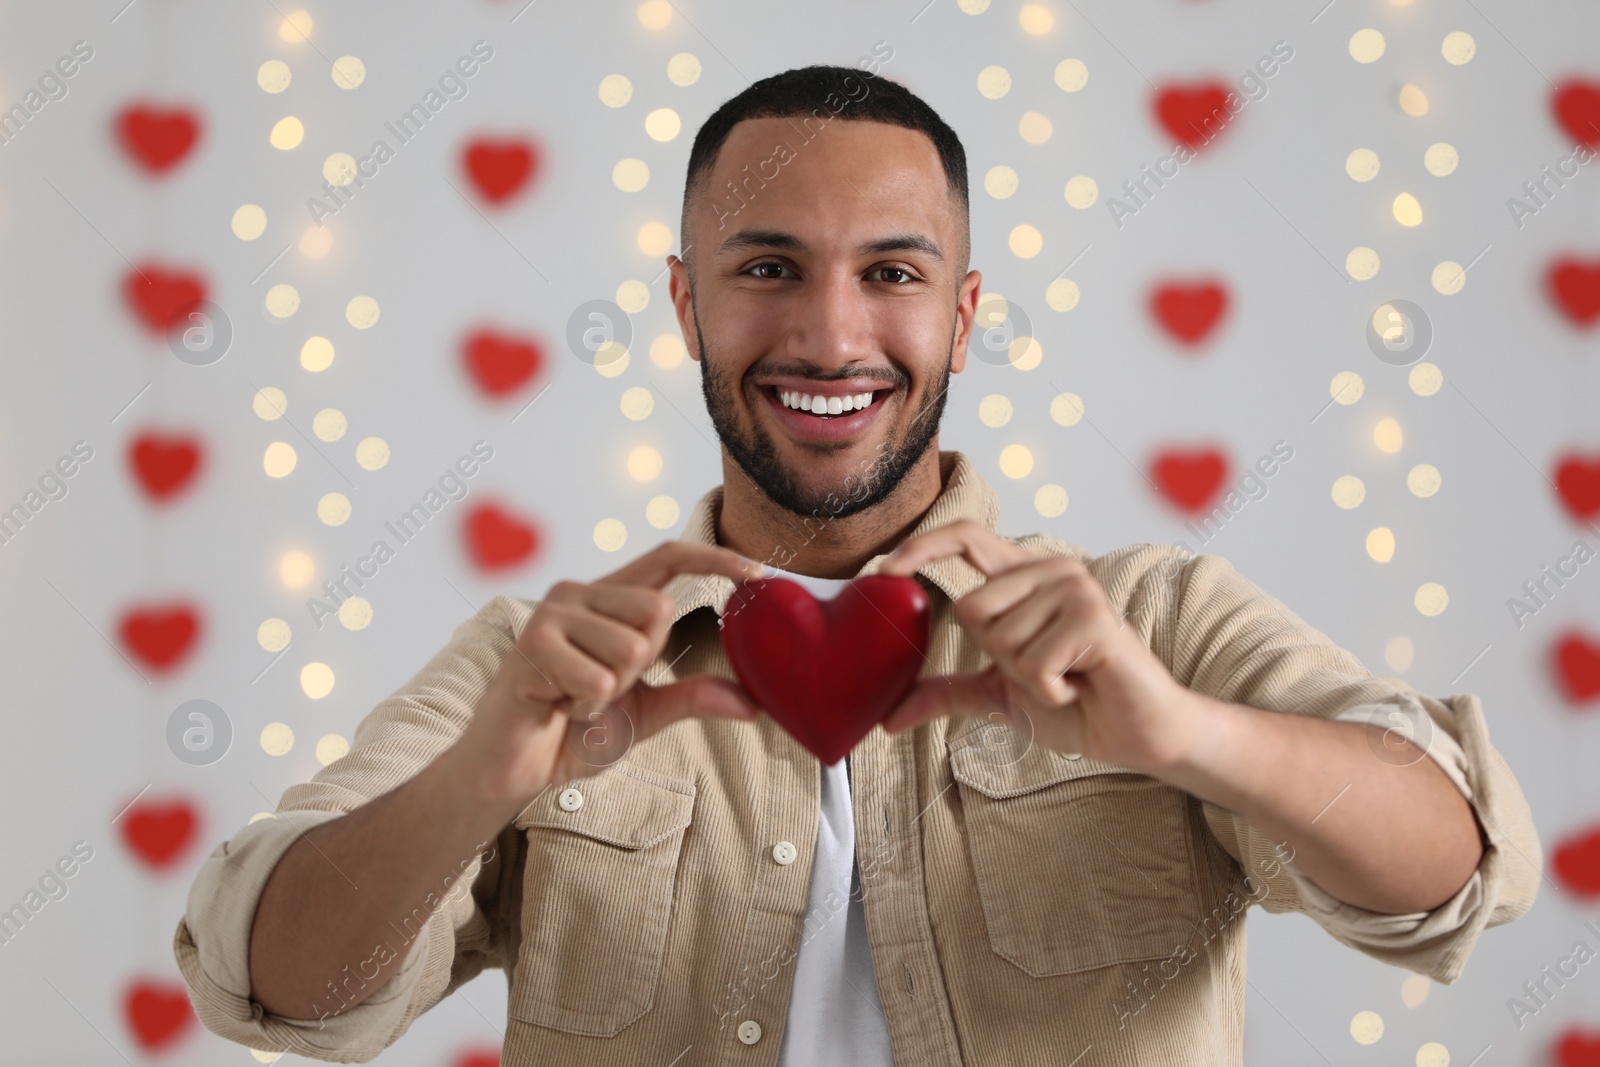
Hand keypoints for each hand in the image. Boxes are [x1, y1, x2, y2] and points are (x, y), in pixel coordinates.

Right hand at [447, 542, 768, 809]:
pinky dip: (587, 707)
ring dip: (613, 691)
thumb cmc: (573, 731)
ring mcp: (554, 612)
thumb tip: (752, 702)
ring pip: (632, 648)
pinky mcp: (533, 642)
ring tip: (576, 698)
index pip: (668, 558)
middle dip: (644, 664)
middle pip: (659, 610)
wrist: (515, 767)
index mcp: (609, 599)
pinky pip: (598, 680)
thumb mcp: (646, 712)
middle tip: (603, 687)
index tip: (758, 572)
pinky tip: (558, 706)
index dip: (713, 559)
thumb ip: (692, 697)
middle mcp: (581, 593)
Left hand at [875, 519, 1207, 770]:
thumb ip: (946, 692)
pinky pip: (1032, 663)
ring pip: (1000, 639)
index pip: (966, 538)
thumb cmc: (1075, 704)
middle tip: (1044, 669)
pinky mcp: (1093, 617)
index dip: (922, 547)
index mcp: (1025, 576)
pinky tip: (1081, 684)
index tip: (884, 570)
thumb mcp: (998, 693)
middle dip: (998, 657)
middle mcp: (1050, 571)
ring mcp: (1074, 588)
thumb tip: (887, 716)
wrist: (1135, 734)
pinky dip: (1050, 690)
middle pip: (971, 608)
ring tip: (1068, 676)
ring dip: (1028, 678)